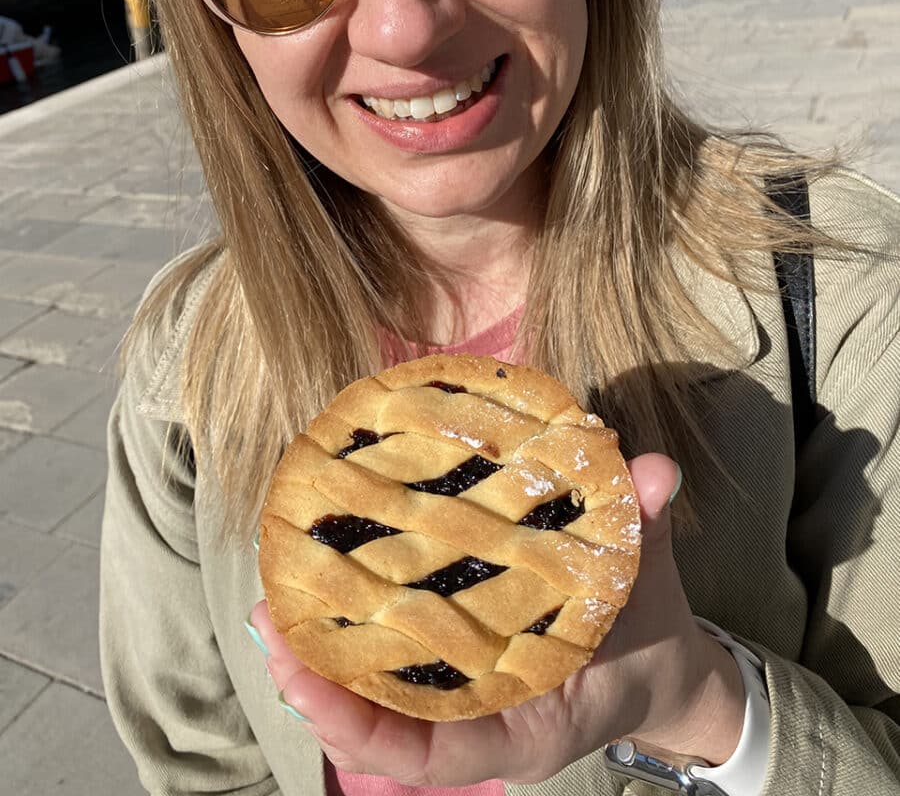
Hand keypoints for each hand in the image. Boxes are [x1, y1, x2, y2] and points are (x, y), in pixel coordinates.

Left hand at [250, 455, 744, 785]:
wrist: (664, 667)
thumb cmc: (651, 637)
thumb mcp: (652, 585)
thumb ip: (645, 530)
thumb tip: (655, 470)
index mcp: (528, 727)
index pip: (433, 755)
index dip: (363, 727)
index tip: (304, 684)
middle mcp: (486, 720)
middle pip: (385, 724)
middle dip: (319, 684)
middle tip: (268, 620)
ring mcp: (469, 693)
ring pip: (382, 694)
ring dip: (324, 652)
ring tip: (275, 598)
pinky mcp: (462, 657)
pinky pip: (401, 656)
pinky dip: (360, 627)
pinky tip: (325, 581)